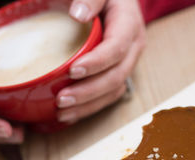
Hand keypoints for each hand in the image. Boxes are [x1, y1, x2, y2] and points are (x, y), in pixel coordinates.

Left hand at [56, 0, 145, 122]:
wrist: (116, 3)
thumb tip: (77, 15)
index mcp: (129, 26)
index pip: (117, 49)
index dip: (97, 63)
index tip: (73, 71)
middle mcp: (133, 49)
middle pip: (116, 77)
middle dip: (89, 92)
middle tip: (61, 99)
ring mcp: (126, 64)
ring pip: (113, 91)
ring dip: (88, 105)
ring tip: (61, 113)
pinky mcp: (118, 74)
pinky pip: (108, 95)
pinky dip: (89, 107)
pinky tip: (70, 114)